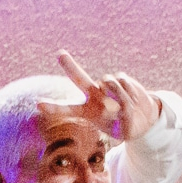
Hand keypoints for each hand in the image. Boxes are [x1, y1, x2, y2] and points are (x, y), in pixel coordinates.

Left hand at [38, 51, 161, 142]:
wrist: (143, 118)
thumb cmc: (125, 126)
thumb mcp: (119, 128)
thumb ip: (114, 113)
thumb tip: (112, 93)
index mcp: (88, 112)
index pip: (68, 109)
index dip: (54, 107)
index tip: (38, 104)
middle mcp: (94, 97)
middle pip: (79, 79)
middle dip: (70, 66)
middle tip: (60, 54)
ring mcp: (106, 87)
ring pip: (108, 82)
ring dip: (119, 95)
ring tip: (125, 107)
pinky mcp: (120, 79)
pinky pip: (122, 81)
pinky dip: (129, 91)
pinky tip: (132, 99)